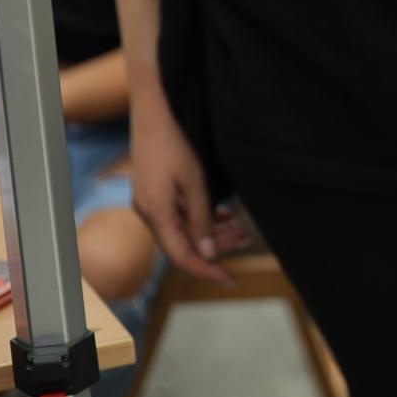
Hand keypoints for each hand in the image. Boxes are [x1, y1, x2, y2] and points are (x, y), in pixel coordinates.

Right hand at [129, 85, 234, 284]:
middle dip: (216, 247)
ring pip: (184, 231)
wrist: (154, 117)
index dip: (207, 270)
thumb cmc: (174, 145)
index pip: (182, 256)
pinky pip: (179, 218)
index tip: (230, 279)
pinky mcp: (156, 196)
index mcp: (156, 215)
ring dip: (212, 233)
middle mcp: (149, 214)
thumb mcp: (195, 182)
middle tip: (246, 238)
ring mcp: (151, 205)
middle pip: (184, 245)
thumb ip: (201, 219)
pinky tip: (222, 216)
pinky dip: (201, 220)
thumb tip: (207, 254)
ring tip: (240, 228)